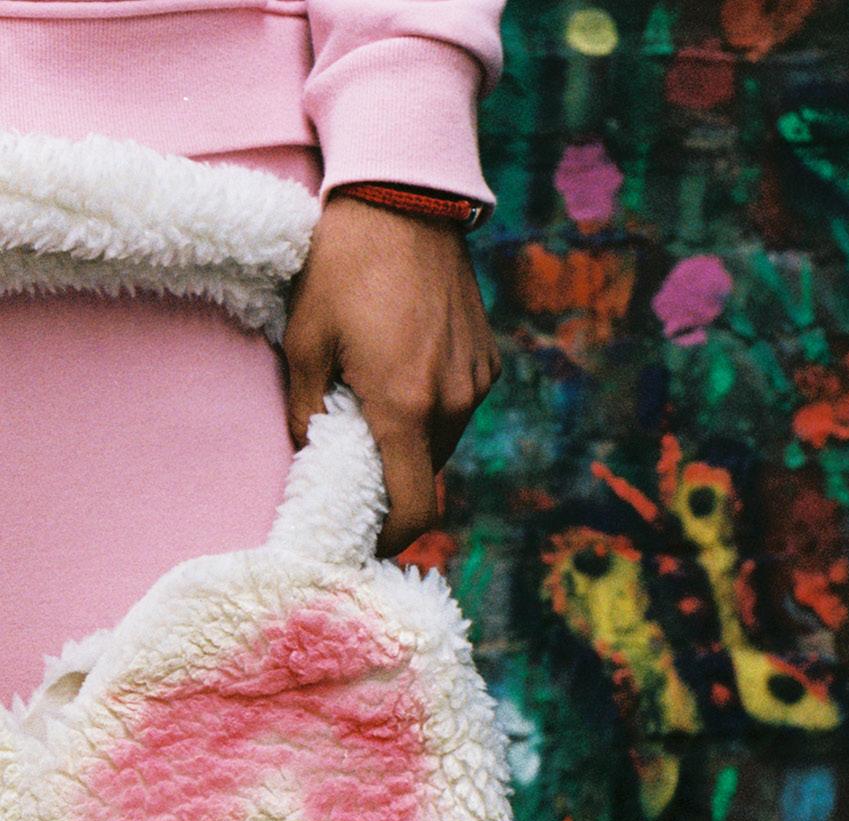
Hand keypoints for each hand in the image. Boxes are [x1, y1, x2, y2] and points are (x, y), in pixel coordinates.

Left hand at [283, 194, 500, 557]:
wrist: (405, 195)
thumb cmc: (341, 264)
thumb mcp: (305, 340)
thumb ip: (309, 413)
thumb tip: (314, 454)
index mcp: (404, 406)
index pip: (413, 509)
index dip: (391, 539)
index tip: (367, 542)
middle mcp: (453, 403)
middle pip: (425, 476)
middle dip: (392, 478)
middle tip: (352, 453)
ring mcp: (476, 381)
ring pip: (442, 442)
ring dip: (410, 440)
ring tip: (374, 398)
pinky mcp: (488, 359)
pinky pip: (458, 406)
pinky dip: (431, 406)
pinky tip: (403, 365)